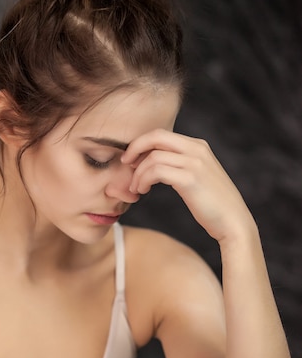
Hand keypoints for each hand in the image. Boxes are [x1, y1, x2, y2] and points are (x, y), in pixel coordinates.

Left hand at [121, 129, 253, 241]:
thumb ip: (181, 164)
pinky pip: (156, 171)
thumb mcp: (198, 176)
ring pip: (153, 157)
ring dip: (138, 173)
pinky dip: (143, 180)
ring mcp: (194, 163)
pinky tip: (142, 190)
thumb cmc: (213, 204)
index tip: (131, 159)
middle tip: (125, 164)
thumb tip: (155, 162)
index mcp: (198, 146)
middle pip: (156, 136)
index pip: (162, 134)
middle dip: (135, 148)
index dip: (142, 144)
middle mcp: (197, 149)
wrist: (233, 223)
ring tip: (136, 187)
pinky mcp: (190, 179)